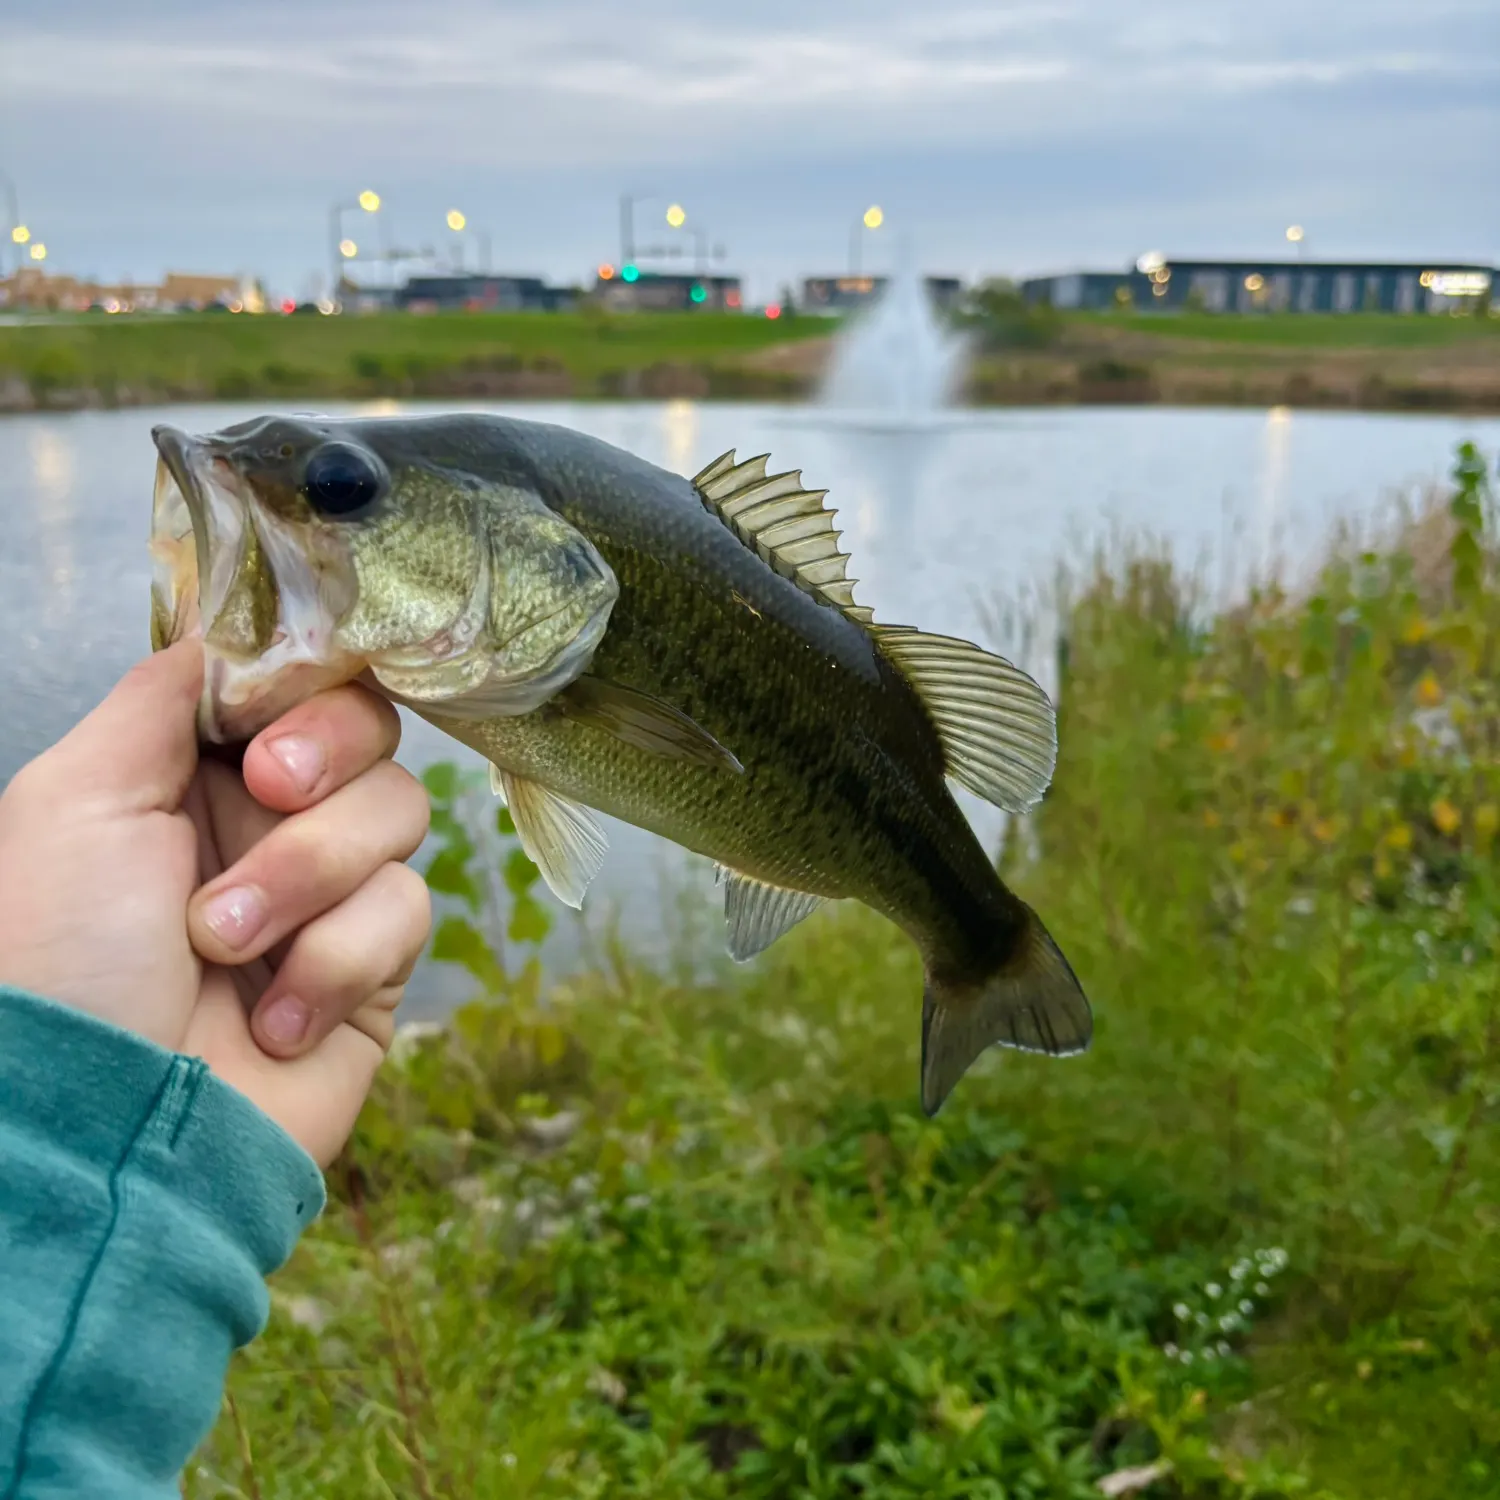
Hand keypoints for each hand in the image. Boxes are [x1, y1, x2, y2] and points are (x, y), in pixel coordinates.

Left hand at [0, 640, 431, 1165]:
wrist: (111, 1131)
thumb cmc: (64, 960)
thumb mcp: (78, 798)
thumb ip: (164, 693)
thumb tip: (236, 630)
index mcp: (195, 772)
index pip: (300, 682)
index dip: (303, 688)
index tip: (260, 723)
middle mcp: (268, 823)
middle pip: (369, 730)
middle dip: (324, 760)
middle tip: (268, 794)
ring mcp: (328, 895)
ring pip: (400, 814)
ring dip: (310, 878)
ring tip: (229, 948)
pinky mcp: (377, 967)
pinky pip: (407, 912)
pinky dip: (336, 963)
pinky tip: (274, 1018)